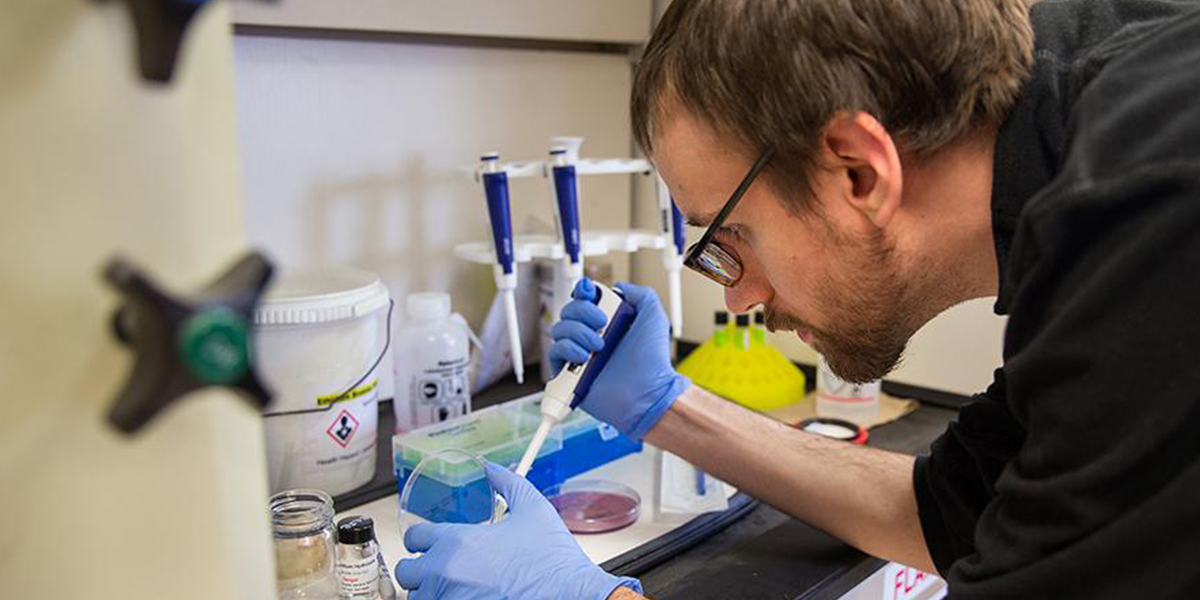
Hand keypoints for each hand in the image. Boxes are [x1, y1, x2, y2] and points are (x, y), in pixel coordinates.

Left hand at [395, 463, 640, 599]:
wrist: (571, 594)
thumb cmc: (553, 560)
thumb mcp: (533, 509)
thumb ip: (507, 483)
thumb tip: (492, 468)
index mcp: (458, 541)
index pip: (413, 538)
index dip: (421, 540)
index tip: (427, 546)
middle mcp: (446, 572)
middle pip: (406, 573)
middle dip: (419, 571)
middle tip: (437, 572)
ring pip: (418, 598)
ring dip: (430, 593)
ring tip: (452, 588)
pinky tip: (463, 598)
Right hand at [549, 279, 689, 439]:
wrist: (647, 391)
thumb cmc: (653, 360)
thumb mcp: (653, 315)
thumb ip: (639, 294)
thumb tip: (620, 287)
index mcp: (609, 322)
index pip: (584, 300)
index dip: (583, 293)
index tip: (590, 294)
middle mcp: (592, 336)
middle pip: (569, 310)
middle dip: (583, 312)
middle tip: (602, 323)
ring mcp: (580, 354)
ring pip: (559, 329)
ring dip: (578, 332)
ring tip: (598, 345)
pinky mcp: (569, 373)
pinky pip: (555, 352)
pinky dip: (568, 349)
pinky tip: (585, 356)